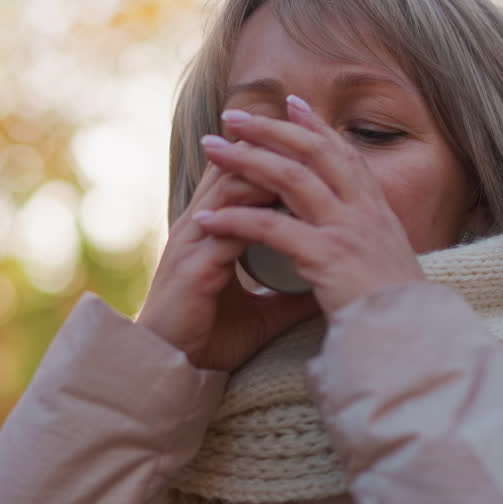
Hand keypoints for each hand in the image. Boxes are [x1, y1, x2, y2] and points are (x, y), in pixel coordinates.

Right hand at [136, 162, 318, 371]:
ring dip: (269, 172)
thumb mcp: (262, 312)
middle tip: (317, 131)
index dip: (275, 153)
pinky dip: (258, 216)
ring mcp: (193, 243)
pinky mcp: (193, 267)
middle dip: (274, 146)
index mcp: (212, 229)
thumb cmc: (210, 339)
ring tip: (309, 163)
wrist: (171, 371)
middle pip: (235, 167)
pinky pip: (227, 230)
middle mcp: (199, 226)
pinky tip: (290, 212)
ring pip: (231, 189)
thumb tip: (330, 283)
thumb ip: (291, 293)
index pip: (241, 173)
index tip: (318, 143)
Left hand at [195, 94, 426, 314]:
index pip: (344, 153)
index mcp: (378, 210)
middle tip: (233, 117)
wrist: (411, 340)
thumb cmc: (395, 312)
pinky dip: (237, 220)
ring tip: (211, 150)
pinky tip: (209, 218)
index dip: (317, 126)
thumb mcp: (386, 262)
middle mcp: (364, 210)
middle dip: (270, 129)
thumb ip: (366, 238)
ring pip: (289, 178)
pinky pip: (272, 229)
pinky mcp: (327, 256)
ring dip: (245, 159)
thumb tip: (351, 227)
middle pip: (312, 152)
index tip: (291, 104)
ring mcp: (347, 230)